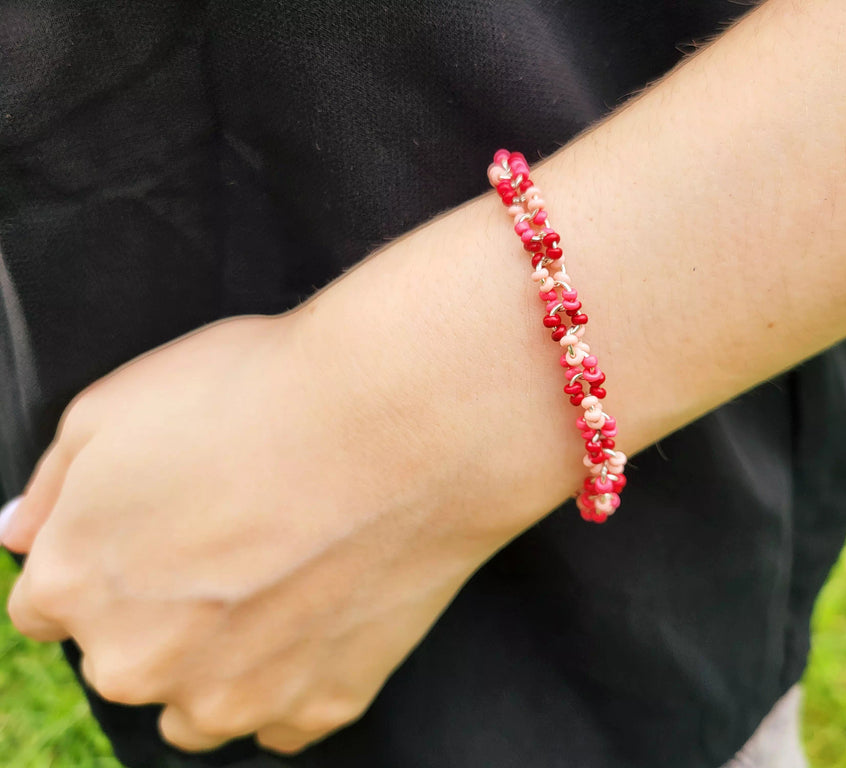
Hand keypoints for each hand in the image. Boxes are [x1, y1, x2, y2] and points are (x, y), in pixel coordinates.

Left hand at [2, 308, 513, 753]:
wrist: (401, 423)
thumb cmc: (266, 396)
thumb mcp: (120, 402)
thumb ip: (51, 483)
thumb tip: (19, 531)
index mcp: (76, 584)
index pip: (48, 605)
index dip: (104, 558)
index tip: (154, 531)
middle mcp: (139, 661)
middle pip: (125, 658)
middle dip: (160, 612)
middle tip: (232, 540)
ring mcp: (234, 694)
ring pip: (198, 705)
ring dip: (217, 662)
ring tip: (275, 583)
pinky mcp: (319, 704)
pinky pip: (283, 716)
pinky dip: (292, 678)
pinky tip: (318, 612)